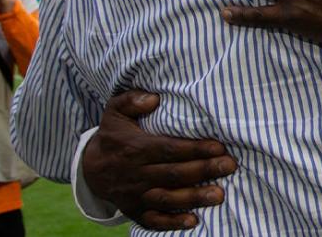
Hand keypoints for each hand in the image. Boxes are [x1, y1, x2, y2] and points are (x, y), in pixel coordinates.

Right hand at [82, 90, 237, 229]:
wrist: (90, 168)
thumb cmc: (113, 136)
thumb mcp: (114, 111)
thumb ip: (132, 100)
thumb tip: (154, 98)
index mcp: (136, 149)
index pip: (170, 149)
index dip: (195, 149)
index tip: (219, 147)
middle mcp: (137, 174)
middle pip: (174, 174)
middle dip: (204, 170)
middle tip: (230, 166)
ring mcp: (136, 195)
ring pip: (168, 198)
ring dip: (194, 198)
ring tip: (219, 195)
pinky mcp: (135, 211)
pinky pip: (153, 220)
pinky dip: (172, 222)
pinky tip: (193, 221)